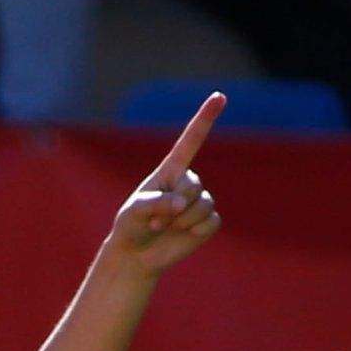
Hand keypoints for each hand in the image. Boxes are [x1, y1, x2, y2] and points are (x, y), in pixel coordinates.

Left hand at [103, 93, 224, 277]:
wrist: (136, 254)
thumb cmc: (131, 226)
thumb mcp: (134, 212)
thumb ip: (155, 203)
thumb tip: (181, 204)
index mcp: (170, 170)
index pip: (191, 140)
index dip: (205, 118)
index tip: (219, 96)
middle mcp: (187, 182)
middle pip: (194, 185)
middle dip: (174, 206)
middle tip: (155, 221)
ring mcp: (199, 201)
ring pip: (203, 204)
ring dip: (181, 221)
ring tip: (164, 228)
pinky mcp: (207, 222)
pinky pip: (210, 222)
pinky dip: (193, 232)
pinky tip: (181, 235)